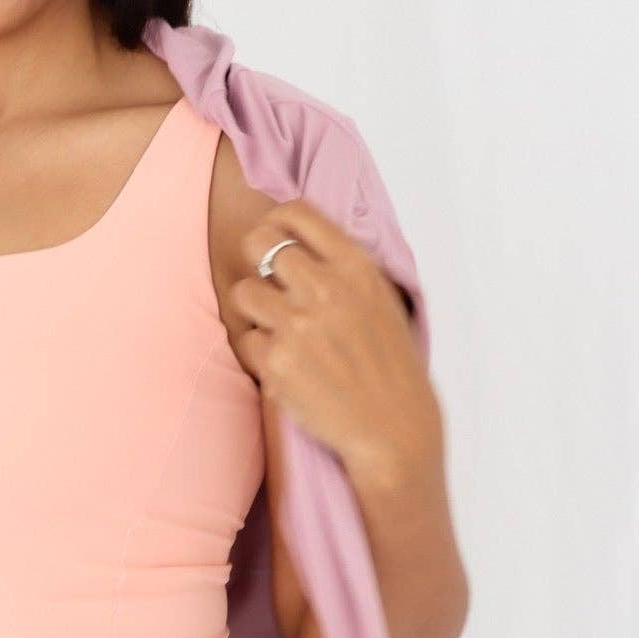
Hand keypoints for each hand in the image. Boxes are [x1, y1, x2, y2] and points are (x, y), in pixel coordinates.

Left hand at [227, 199, 438, 482]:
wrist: (394, 424)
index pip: (296, 213)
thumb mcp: (380, 298)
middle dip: (256, 261)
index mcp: (355, 267)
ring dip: (255, 310)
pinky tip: (287, 365)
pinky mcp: (276, 361)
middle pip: (259, 242)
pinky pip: (246, 339)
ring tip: (280, 330)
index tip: (276, 238)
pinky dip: (260, 352)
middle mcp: (325, 289)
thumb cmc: (389, 364)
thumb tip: (295, 239)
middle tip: (268, 283)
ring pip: (244, 292)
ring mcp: (298, 325)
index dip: (277, 222)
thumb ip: (342, 267)